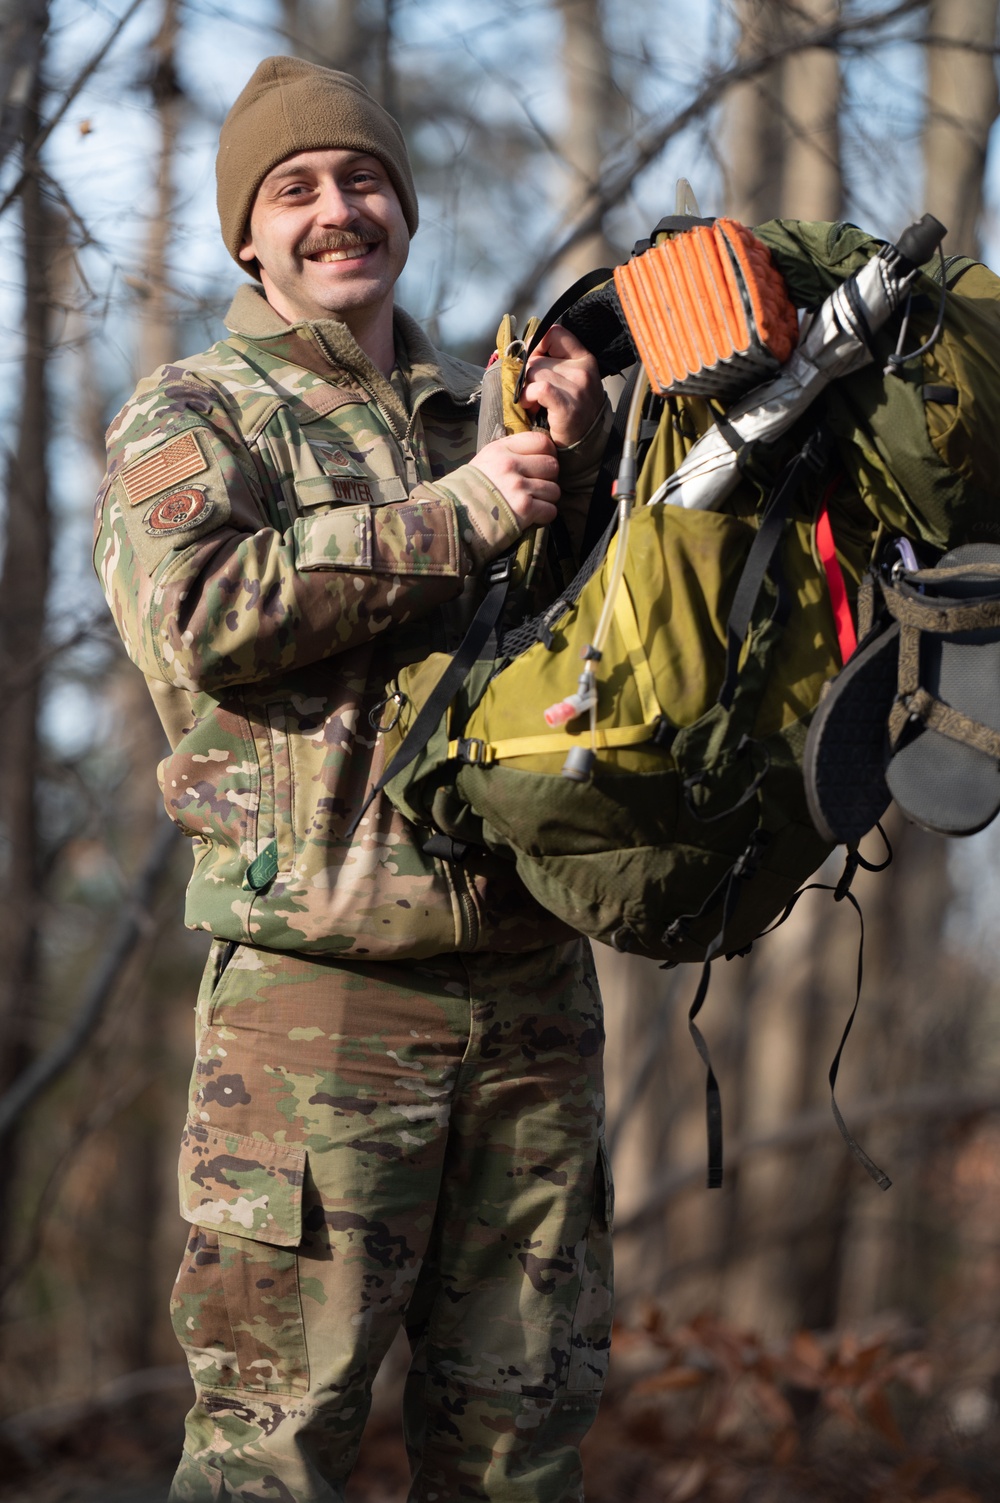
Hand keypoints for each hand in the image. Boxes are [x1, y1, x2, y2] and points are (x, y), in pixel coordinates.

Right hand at [471, 430, 560, 526]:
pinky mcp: (523, 510)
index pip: (542, 442)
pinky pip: (550, 510)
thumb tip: (539, 449)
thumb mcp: (486, 460)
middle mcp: (510, 465)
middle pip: (552, 465)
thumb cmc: (470, 490)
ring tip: (532, 503)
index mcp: (502, 449)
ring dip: (547, 499)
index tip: (541, 465)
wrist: (454, 518)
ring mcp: (518, 487)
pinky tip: (532, 516)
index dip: (548, 454)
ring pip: (554, 490)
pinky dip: (544, 515)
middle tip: (537, 487)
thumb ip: (510, 451)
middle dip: (549, 479)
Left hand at [520, 324, 602, 447]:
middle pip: (538, 359)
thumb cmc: (571, 412)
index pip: (554, 333)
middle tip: (533, 394)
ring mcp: (578, 387)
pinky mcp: (568, 405)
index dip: (536, 345)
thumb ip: (552, 362)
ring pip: (534, 373)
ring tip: (533, 403)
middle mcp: (583, 370)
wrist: (584, 444)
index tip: (532, 362)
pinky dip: (528, 396)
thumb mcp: (569, 380)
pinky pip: (539, 388)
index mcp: (584, 358)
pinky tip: (529, 406)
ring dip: (526, 389)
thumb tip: (523, 352)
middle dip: (528, 376)